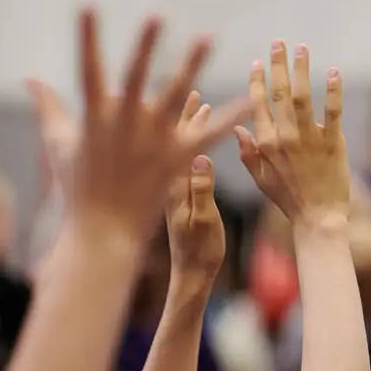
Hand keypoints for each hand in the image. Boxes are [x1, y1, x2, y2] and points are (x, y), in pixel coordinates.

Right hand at [29, 9, 250, 238]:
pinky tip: (248, 98)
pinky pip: (208, 132)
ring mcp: (154, 141)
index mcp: (95, 117)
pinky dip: (229, 116)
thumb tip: (30, 78)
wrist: (103, 230)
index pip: (88, 69)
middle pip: (137, 77)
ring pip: (175, 96)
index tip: (88, 8)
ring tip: (206, 37)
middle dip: (145, 46)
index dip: (87, 38)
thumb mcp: (58, 143)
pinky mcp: (177, 157)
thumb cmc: (77, 186)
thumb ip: (48, 106)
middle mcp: (126, 124)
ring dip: (190, 65)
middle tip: (157, 15)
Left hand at [166, 93, 225, 280]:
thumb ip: (201, 190)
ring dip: (182, 127)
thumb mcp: (205, 222)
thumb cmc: (199, 254)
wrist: (187, 278)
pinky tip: (189, 140)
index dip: (189, 120)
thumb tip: (199, 156)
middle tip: (193, 91)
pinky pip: (172, 163)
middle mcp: (165, 183)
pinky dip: (182, 146)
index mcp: (172, 185)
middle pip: (170, 139)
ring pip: (170, 149)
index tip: (197, 97)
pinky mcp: (169, 198)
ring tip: (193, 107)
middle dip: (183, 114)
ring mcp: (167, 190)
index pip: (178, 143)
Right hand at [234, 40, 349, 224]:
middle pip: (279, 93)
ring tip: (302, 48)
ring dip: (302, 69)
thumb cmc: (288, 199)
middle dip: (278, 65)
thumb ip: (248, 153)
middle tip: (279, 43)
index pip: (258, 105)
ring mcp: (309, 139)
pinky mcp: (332, 143)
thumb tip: (237, 129)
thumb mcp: (260, 179)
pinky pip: (333, 111)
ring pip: (303, 96)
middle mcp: (284, 137)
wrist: (317, 217)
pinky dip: (333, 90)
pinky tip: (334, 72)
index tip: (258, 62)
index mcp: (265, 143)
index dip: (258, 81)